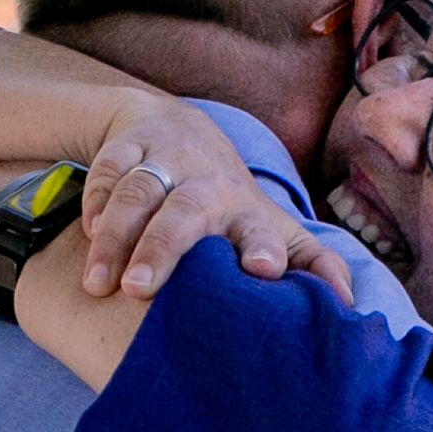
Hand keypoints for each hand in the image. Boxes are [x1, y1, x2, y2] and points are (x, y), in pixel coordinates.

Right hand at [82, 93, 351, 303]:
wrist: (174, 127)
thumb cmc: (226, 200)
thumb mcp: (269, 227)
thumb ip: (309, 265)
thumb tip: (348, 304)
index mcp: (245, 210)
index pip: (259, 229)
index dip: (265, 248)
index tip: (263, 270)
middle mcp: (207, 183)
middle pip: (187, 213)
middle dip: (164, 249)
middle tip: (140, 291)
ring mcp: (165, 162)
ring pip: (139, 193)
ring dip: (116, 235)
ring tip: (97, 283)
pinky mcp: (126, 147)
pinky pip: (107, 170)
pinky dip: (94, 199)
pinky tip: (84, 232)